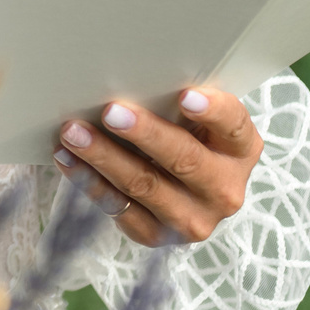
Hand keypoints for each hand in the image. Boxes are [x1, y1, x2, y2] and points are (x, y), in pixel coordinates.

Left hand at [53, 86, 262, 247]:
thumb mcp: (197, 120)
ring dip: (104, 157)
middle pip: (184, 159)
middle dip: (145, 134)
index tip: (185, 95)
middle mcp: (224, 189)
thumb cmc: (185, 136)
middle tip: (110, 111)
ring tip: (73, 132)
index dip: (212, 110)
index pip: (232, 126)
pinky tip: (68, 159)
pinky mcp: (157, 235)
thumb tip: (128, 73)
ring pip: (145, 185)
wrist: (183, 192)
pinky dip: (90, 181)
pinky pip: (119, 208)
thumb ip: (178, 102)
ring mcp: (193, 219)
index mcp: (240, 150)